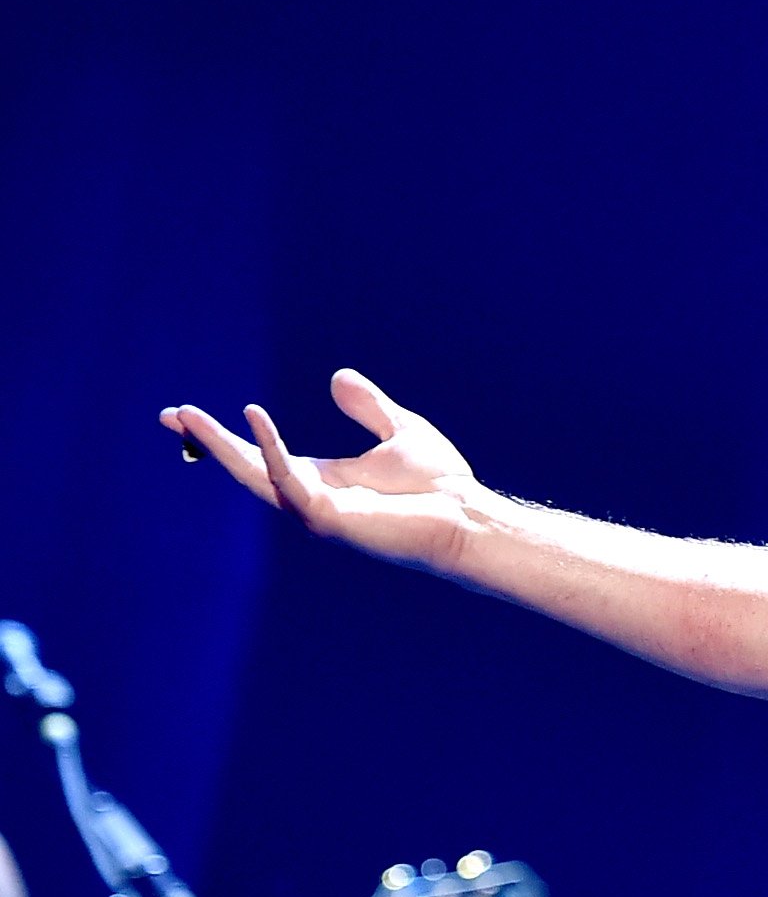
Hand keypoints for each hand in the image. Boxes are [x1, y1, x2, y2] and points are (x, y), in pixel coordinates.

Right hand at [161, 370, 482, 573]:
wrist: (466, 518)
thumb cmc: (440, 486)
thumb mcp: (399, 432)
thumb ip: (368, 407)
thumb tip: (338, 378)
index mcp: (322, 478)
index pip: (262, 456)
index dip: (228, 437)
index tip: (191, 415)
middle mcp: (311, 497)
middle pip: (246, 468)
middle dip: (209, 443)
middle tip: (173, 415)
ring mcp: (316, 511)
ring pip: (255, 476)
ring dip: (221, 447)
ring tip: (189, 417)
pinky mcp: (328, 519)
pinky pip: (288, 481)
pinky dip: (269, 449)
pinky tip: (255, 416)